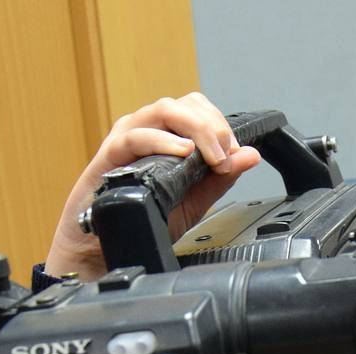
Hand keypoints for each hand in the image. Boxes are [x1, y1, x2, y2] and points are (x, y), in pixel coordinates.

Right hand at [45, 92, 261, 280]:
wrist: (104, 247)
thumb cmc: (144, 219)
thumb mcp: (194, 201)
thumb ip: (221, 178)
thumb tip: (250, 155)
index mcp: (167, 135)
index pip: (199, 109)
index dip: (221, 126)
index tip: (235, 155)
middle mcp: (148, 130)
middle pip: (185, 104)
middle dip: (213, 127)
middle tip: (225, 157)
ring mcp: (128, 138)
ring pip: (164, 111)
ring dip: (196, 129)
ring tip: (211, 157)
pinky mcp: (110, 154)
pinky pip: (136, 137)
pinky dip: (163, 141)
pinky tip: (183, 153)